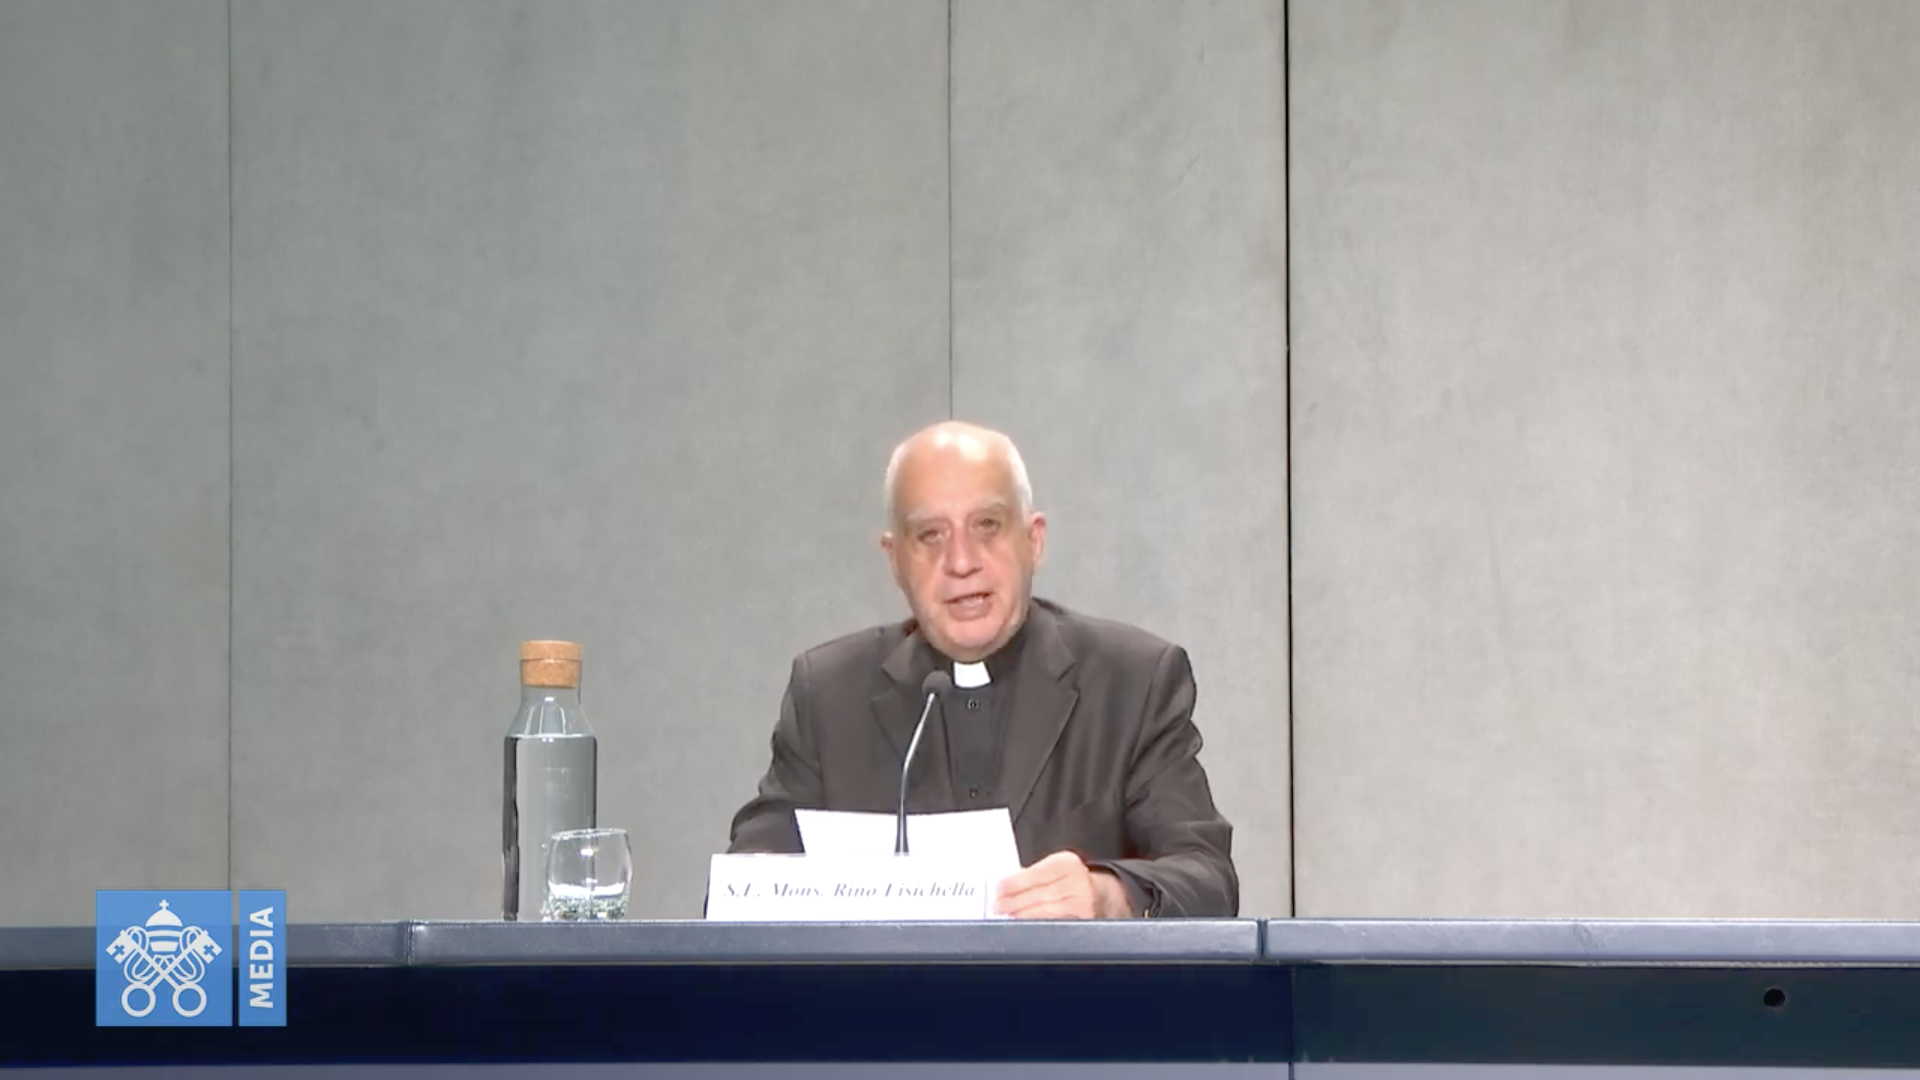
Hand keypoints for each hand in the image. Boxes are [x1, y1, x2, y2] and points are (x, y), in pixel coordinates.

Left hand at [992, 850, 1132, 918]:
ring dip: (1022, 914)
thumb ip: (1034, 874)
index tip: (998, 889)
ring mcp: (1082, 902)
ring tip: (1007, 916)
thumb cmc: (1074, 882)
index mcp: (1067, 863)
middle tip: (997, 906)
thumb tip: (1006, 886)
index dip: (1014, 882)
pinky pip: (1055, 923)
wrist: (1107, 896)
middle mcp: (1077, 881)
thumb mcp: (1057, 869)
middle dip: (1013, 901)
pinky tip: (1025, 924)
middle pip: (1038, 893)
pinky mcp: (1084, 920)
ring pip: (1045, 911)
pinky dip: (1037, 924)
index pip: (1036, 873)